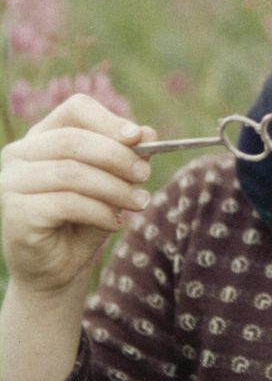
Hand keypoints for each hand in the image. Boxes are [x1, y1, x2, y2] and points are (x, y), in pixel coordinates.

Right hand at [0, 94, 156, 293]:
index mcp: (42, 137)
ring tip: (139, 203)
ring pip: (71, 172)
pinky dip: (99, 211)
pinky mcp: (16, 211)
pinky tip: (116, 223)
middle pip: (74, 140)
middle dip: (117, 156)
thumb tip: (149, 134)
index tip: (138, 137)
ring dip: (114, 187)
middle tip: (145, 175)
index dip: (109, 120)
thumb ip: (127, 158)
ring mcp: (11, 182)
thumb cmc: (83, 221)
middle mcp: (19, 154)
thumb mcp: (112, 185)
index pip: (75, 110)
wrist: (56, 270)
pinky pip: (66, 203)